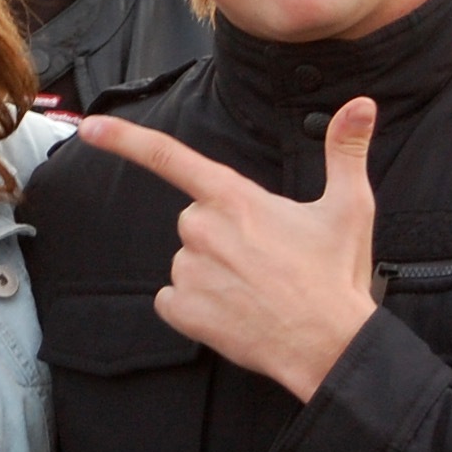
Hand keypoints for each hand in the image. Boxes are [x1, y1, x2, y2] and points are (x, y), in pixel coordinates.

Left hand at [77, 98, 380, 402]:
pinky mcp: (181, 310)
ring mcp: (188, 271)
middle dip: (223, 236)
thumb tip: (362, 104)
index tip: (90, 127)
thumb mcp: (349, 207)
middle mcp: (201, 229)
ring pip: (188, 261)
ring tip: (257, 290)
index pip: (170, 157)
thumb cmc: (335, 277)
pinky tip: (234, 313)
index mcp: (234, 199)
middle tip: (267, 260)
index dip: (125, 140)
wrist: (329, 347)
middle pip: (195, 220)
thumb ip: (346, 150)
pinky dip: (197, 307)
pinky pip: (174, 300)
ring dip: (214, 273)